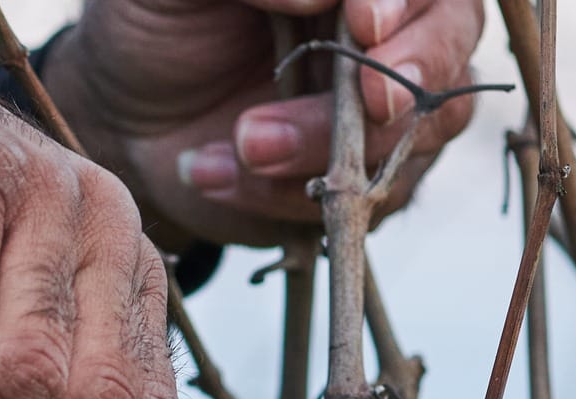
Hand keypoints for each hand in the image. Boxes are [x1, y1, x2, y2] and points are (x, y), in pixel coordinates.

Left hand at [45, 0, 484, 245]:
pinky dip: (286, 196)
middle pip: (450, 49)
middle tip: (363, 99)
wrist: (124, 120)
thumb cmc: (152, 25)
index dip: (405, 4)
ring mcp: (383, 116)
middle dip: (405, 78)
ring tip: (244, 142)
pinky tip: (214, 170)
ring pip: (417, 136)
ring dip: (329, 147)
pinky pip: (363, 202)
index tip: (364, 24)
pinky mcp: (360, 185)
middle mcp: (389, 36)